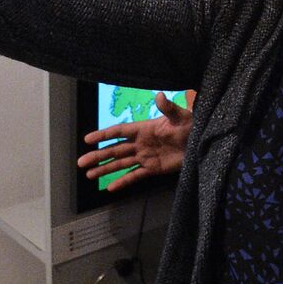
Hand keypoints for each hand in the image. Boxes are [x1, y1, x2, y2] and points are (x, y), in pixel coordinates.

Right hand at [77, 90, 194, 190]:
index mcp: (143, 129)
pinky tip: (110, 187)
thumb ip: (168, 108)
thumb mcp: (180, 117)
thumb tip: (160, 96)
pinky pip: (134, 176)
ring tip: (89, 174)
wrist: (202, 143)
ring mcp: (145, 157)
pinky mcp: (153, 169)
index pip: (119, 131)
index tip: (88, 139)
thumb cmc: (191, 126)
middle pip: (114, 150)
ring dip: (105, 169)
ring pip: (120, 163)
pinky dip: (122, 181)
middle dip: (98, 156)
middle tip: (81, 162)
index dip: (103, 134)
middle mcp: (140, 143)